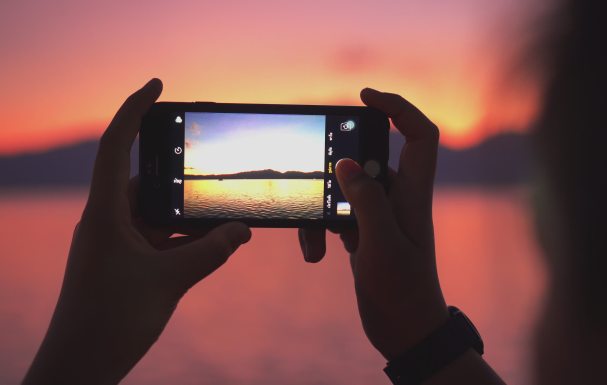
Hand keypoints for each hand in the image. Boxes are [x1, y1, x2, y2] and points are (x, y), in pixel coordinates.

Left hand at [24, 79, 250, 384]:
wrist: (79, 366)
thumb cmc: (109, 323)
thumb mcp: (169, 282)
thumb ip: (210, 252)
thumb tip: (243, 230)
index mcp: (105, 213)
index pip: (117, 145)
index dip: (135, 109)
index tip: (157, 85)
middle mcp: (107, 221)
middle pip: (145, 180)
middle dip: (180, 175)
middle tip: (213, 169)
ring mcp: (115, 243)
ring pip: (156, 213)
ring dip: (187, 213)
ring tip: (221, 213)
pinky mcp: (124, 263)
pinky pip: (158, 237)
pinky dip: (183, 236)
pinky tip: (211, 243)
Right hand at [299, 88, 448, 358]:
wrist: (404, 329)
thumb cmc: (403, 291)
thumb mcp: (382, 244)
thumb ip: (367, 201)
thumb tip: (348, 162)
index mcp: (413, 195)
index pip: (419, 135)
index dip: (399, 107)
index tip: (366, 96)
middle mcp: (399, 199)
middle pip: (374, 156)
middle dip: (343, 160)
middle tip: (320, 167)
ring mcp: (381, 216)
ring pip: (348, 189)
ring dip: (324, 206)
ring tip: (314, 235)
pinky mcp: (365, 234)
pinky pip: (338, 215)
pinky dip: (320, 229)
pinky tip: (315, 252)